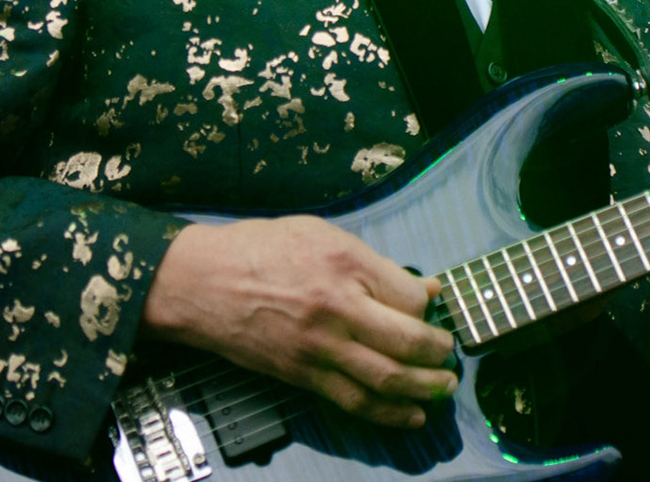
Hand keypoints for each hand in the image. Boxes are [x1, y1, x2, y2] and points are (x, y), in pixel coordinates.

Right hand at [142, 216, 456, 428]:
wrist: (200, 282)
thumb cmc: (260, 249)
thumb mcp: (322, 234)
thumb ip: (374, 262)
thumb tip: (421, 289)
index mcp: (346, 264)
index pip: (409, 296)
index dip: (429, 307)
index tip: (435, 310)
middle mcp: (337, 307)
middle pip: (406, 341)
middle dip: (438, 354)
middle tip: (450, 356)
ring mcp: (318, 346)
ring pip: (385, 379)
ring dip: (423, 388)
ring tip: (443, 388)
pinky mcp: (301, 375)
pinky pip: (352, 401)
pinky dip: (387, 413)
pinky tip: (411, 415)